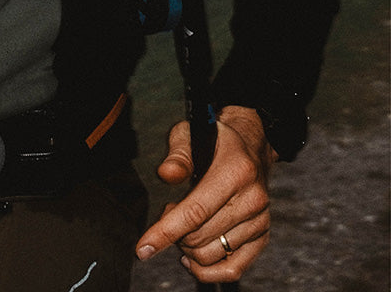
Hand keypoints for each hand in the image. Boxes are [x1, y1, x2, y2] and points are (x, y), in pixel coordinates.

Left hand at [136, 106, 277, 282]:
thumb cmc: (214, 140)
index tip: (143, 249)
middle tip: (168, 210)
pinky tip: (190, 256)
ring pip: (211, 256)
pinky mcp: (261, 237)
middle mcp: (253, 200)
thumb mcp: (190, 133)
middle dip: (173, 232)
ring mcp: (260, 221)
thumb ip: (177, 154)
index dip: (166, 231)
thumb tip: (165, 174)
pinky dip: (206, 270)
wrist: (250, 148)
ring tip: (182, 224)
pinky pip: (232, 270)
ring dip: (186, 248)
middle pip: (200, 237)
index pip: (196, 211)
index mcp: (236, 171)